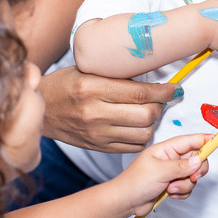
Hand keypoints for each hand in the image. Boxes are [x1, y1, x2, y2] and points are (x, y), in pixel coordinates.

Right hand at [38, 66, 176, 151]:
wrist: (41, 109)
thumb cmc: (66, 84)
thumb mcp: (88, 70)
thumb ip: (117, 74)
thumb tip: (154, 72)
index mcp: (93, 88)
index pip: (140, 93)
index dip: (164, 91)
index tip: (175, 88)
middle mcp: (95, 112)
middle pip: (146, 115)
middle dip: (161, 106)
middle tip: (162, 99)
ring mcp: (97, 133)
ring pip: (143, 133)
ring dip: (153, 123)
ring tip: (151, 112)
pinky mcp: (98, 147)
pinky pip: (132, 147)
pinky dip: (142, 137)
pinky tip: (139, 126)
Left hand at [121, 133, 209, 215]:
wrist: (125, 202)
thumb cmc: (135, 183)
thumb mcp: (159, 172)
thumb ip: (181, 166)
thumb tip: (199, 160)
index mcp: (166, 149)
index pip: (190, 141)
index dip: (205, 140)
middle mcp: (171, 159)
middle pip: (196, 159)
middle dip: (196, 171)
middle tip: (191, 177)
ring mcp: (172, 173)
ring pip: (192, 176)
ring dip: (185, 185)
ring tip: (170, 189)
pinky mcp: (172, 185)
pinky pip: (187, 187)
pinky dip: (182, 193)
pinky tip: (169, 195)